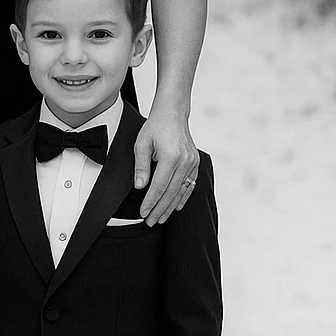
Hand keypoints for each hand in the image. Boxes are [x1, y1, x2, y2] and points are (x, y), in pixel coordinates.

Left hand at [133, 105, 198, 225]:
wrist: (173, 114)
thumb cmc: (155, 127)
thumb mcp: (141, 144)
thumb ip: (141, 166)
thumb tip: (140, 187)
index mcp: (171, 157)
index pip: (159, 186)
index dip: (151, 202)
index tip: (143, 213)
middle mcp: (185, 162)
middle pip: (171, 193)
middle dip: (160, 209)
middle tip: (150, 222)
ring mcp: (192, 163)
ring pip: (181, 191)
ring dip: (170, 207)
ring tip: (160, 219)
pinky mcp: (195, 163)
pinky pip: (190, 185)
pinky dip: (183, 197)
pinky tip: (176, 207)